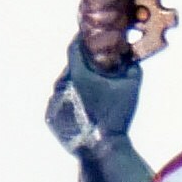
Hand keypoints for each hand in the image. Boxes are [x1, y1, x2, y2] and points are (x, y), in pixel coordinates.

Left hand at [47, 36, 140, 156]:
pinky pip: (59, 102)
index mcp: (78, 75)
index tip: (87, 35)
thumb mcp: (131, 87)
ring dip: (76, 85)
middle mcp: (61, 85)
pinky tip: (84, 109)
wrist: (102, 147)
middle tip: (96, 67)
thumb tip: (131, 54)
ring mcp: (53, 101)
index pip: (74, 48)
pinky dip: (70, 101)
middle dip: (82, 66)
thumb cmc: (117, 115)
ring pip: (64, 85)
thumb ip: (132, 66)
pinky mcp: (49, 116)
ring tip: (92, 93)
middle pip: (70, 68)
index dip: (81, 39)